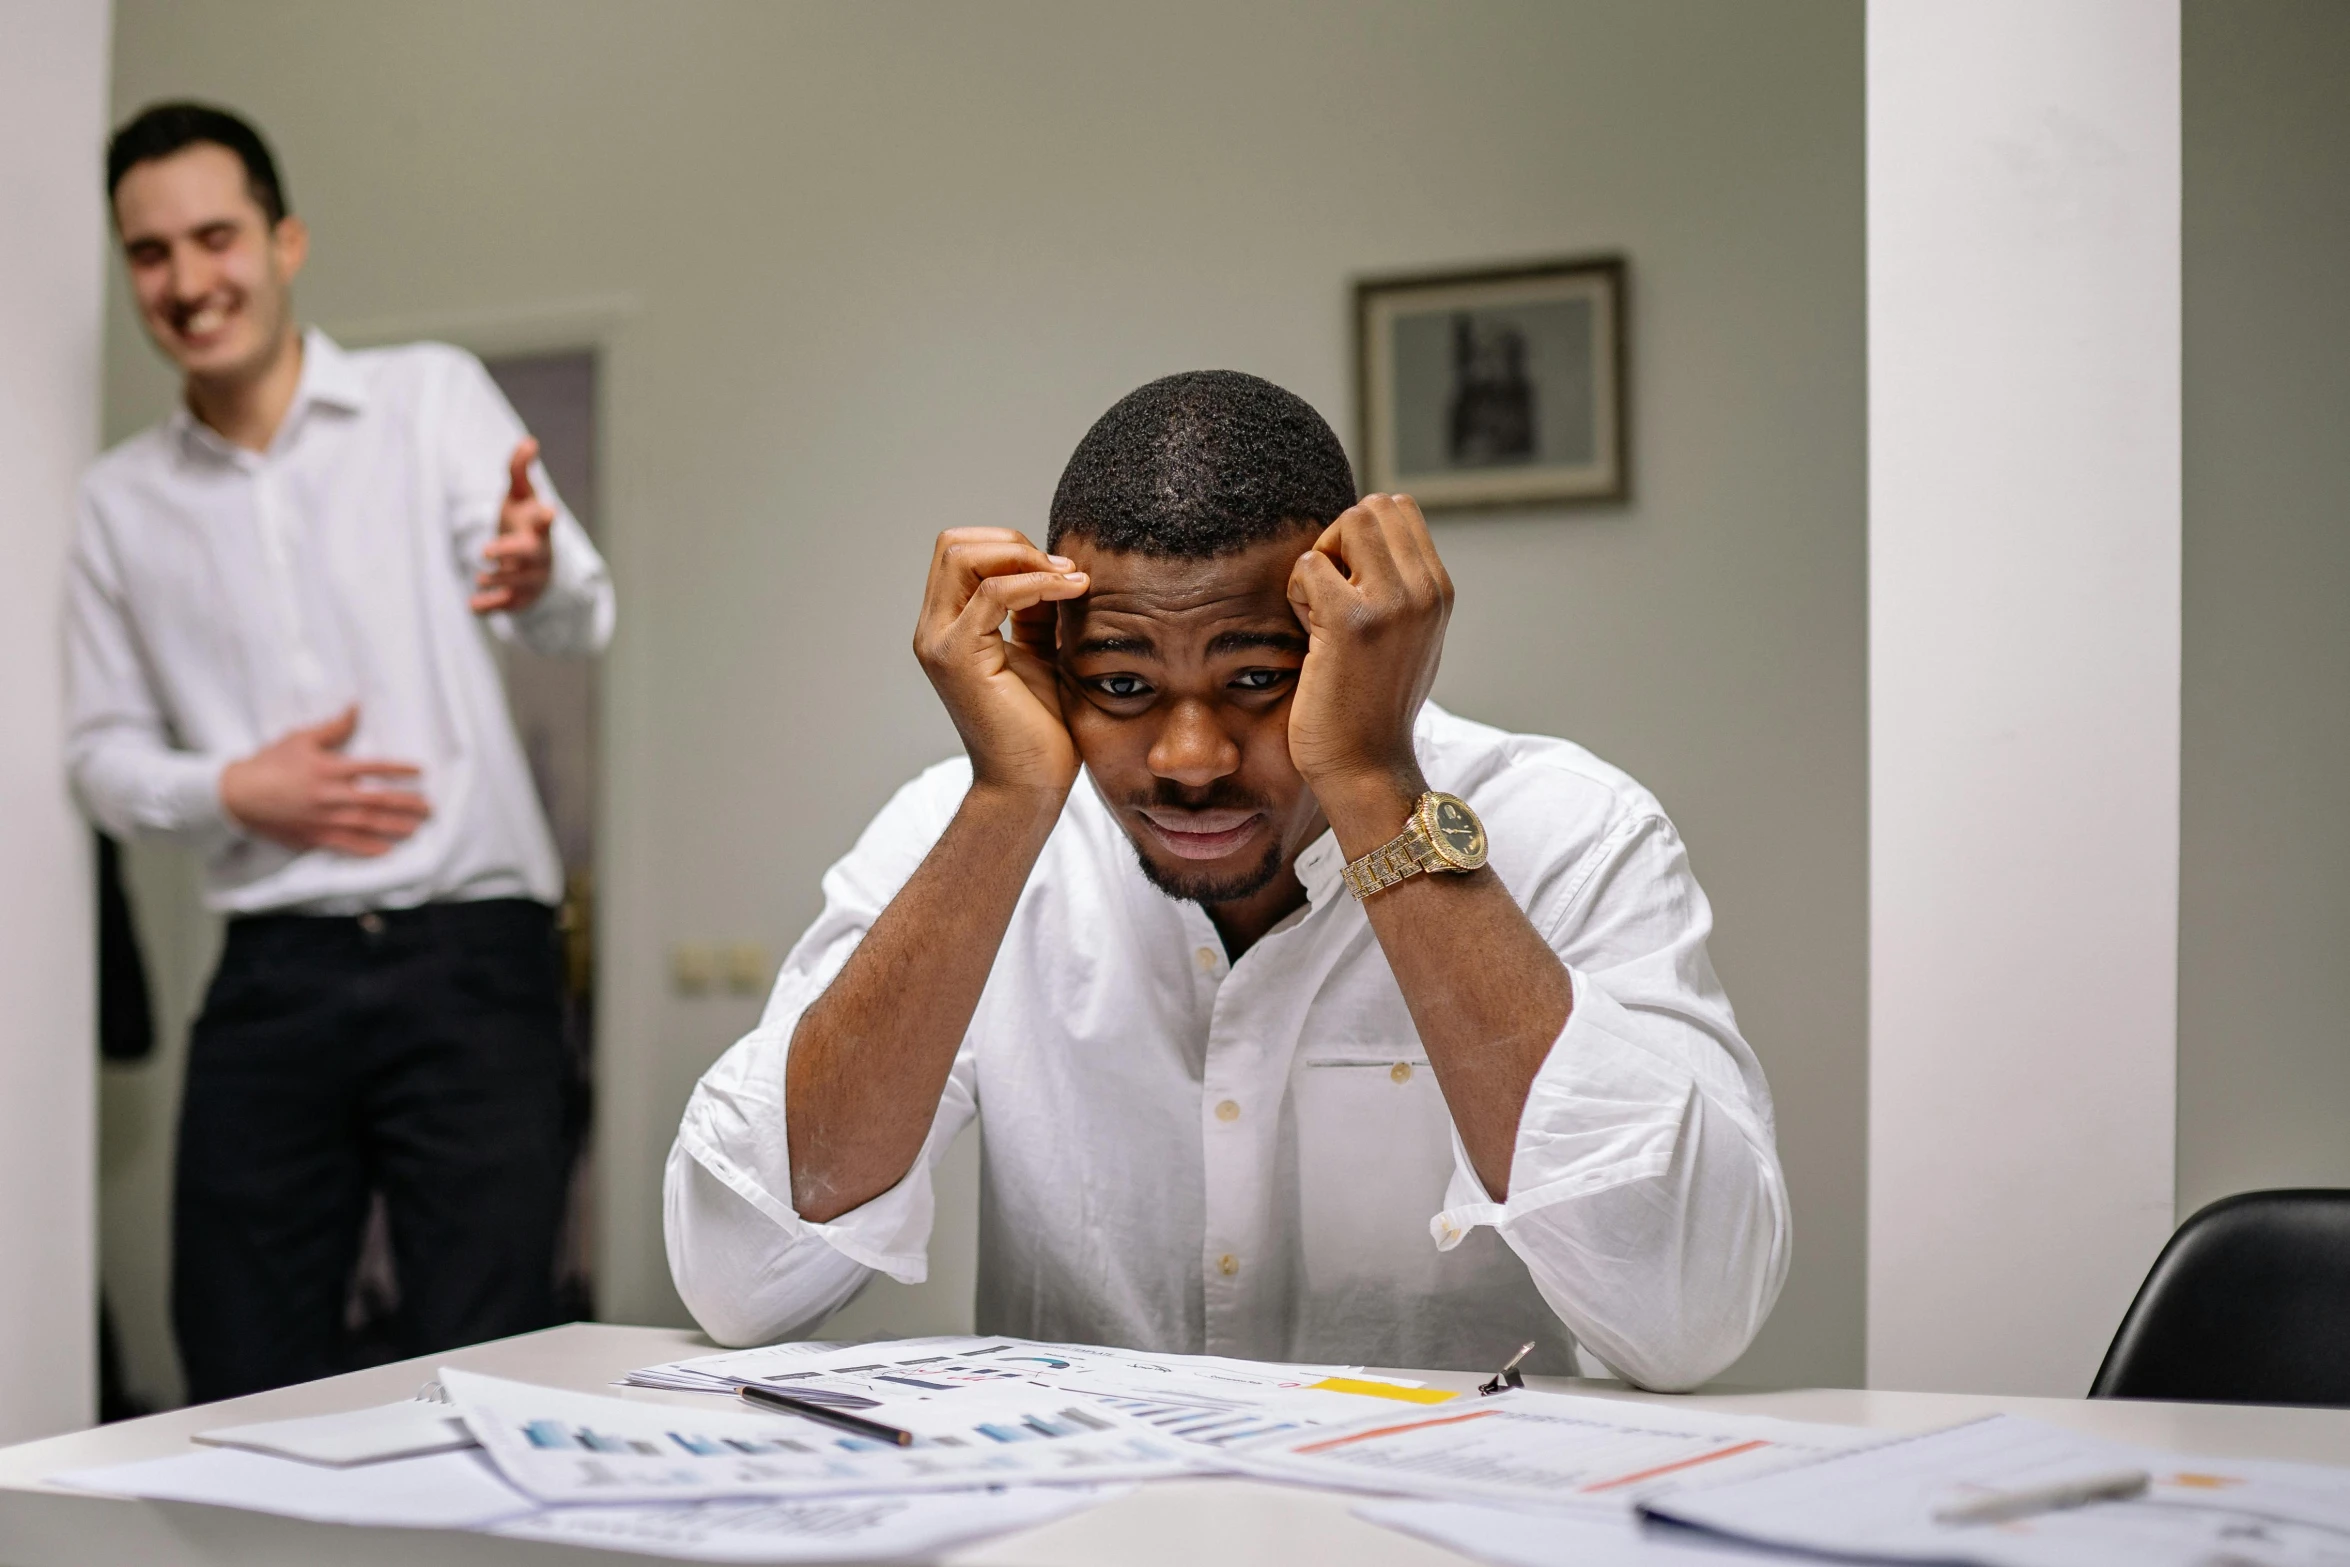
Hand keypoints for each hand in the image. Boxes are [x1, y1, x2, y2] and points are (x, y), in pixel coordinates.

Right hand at [219, 705, 429, 855]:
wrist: (236, 795)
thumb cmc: (268, 763)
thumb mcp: (300, 739)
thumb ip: (333, 727)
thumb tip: (356, 707)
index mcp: (329, 769)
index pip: (372, 768)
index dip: (398, 770)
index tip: (420, 772)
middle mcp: (330, 795)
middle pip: (377, 800)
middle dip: (407, 804)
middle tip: (430, 809)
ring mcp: (323, 819)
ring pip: (367, 824)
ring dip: (395, 827)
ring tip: (417, 828)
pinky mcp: (313, 836)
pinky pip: (346, 845)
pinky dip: (368, 848)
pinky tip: (387, 850)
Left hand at [472, 438, 555, 613]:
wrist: (534, 563)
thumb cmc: (523, 523)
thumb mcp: (520, 497)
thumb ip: (520, 470)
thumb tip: (529, 441)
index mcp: (538, 528)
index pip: (544, 522)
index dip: (546, 517)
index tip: (549, 511)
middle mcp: (538, 554)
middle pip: (529, 554)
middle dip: (511, 552)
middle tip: (486, 551)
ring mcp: (530, 578)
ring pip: (517, 582)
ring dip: (499, 580)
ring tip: (480, 577)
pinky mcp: (520, 598)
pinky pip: (506, 605)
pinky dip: (490, 607)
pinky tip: (473, 607)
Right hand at [912, 527, 1089, 794]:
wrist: (1030, 785)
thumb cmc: (1040, 729)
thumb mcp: (1042, 653)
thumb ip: (1037, 612)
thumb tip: (1057, 567)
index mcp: (949, 626)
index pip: (961, 552)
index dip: (1009, 547)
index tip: (1061, 571)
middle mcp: (934, 630)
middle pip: (954, 544)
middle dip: (1013, 544)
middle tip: (1063, 570)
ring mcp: (940, 642)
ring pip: (963, 556)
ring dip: (1024, 557)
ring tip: (1070, 580)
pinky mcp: (959, 657)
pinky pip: (994, 593)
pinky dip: (1036, 582)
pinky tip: (1072, 592)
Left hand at [1285, 494, 1452, 830]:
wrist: (1368, 768)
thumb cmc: (1372, 707)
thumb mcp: (1407, 638)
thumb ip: (1400, 589)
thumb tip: (1373, 534)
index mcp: (1439, 590)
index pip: (1397, 509)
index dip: (1360, 539)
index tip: (1349, 588)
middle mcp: (1425, 591)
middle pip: (1371, 508)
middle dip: (1339, 542)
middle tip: (1328, 598)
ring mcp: (1392, 604)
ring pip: (1346, 525)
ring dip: (1320, 562)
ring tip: (1320, 614)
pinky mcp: (1351, 621)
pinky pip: (1309, 564)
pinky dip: (1296, 593)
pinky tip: (1307, 635)